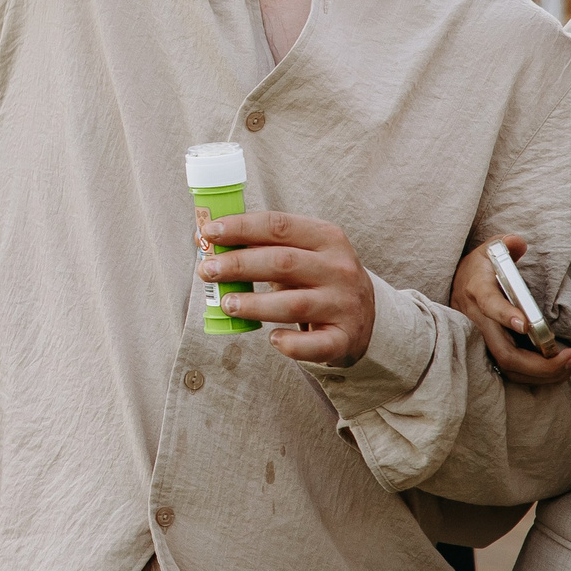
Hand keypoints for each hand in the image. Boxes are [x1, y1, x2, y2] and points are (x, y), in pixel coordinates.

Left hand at [198, 211, 375, 366]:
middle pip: (282, 262)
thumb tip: (203, 237)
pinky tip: (272, 338)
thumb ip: (258, 245)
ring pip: (293, 304)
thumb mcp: (299, 252)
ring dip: (254, 304)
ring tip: (226, 303)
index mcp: (327, 237)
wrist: (367, 317)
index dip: (240, 228)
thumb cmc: (317, 278)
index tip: (208, 233)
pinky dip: (290, 344)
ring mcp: (344, 305)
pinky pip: (313, 345)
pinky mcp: (344, 339)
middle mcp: (339, 268)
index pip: (278, 225)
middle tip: (206, 271)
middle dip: (238, 265)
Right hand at [451, 237, 570, 385]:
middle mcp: (476, 319)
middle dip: (541, 362)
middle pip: (505, 352)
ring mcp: (480, 339)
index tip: (526, 324)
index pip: (488, 304)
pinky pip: (512, 371)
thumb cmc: (482, 266)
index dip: (505, 315)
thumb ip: (507, 244)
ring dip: (544, 372)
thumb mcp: (491, 248)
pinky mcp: (488, 351)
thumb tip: (518, 243)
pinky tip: (560, 368)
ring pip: (509, 367)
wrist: (459, 281)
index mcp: (477, 289)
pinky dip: (537, 375)